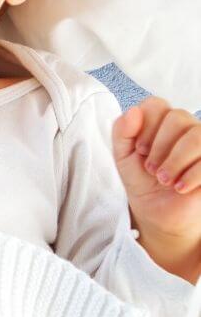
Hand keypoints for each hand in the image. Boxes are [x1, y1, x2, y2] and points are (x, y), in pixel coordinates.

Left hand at [111, 97, 200, 241]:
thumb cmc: (140, 179)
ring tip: (163, 179)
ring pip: (196, 135)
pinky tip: (180, 187)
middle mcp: (185, 127)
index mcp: (160, 120)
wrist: (158, 212)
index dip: (146, 126)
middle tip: (151, 168)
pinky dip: (191, 174)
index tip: (140, 150)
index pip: (156, 104)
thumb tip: (134, 111)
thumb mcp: (122, 155)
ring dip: (175, 160)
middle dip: (160, 145)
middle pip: (178, 117)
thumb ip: (122, 131)